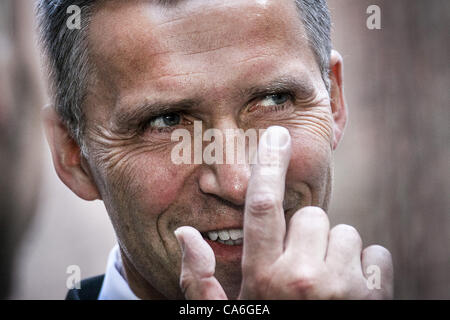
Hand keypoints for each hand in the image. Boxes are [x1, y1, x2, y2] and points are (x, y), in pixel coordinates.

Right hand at [174, 126, 392, 299]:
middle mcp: (304, 279)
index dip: (269, 165)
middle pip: (311, 216)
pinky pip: (376, 254)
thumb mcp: (227, 316)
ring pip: (345, 233)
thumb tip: (185, 235)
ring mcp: (343, 288)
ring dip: (334, 251)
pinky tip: (350, 290)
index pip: (262, 205)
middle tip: (298, 263)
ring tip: (323, 282)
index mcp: (264, 277)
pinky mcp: (375, 296)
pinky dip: (366, 267)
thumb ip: (198, 280)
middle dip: (305, 232)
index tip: (277, 136)